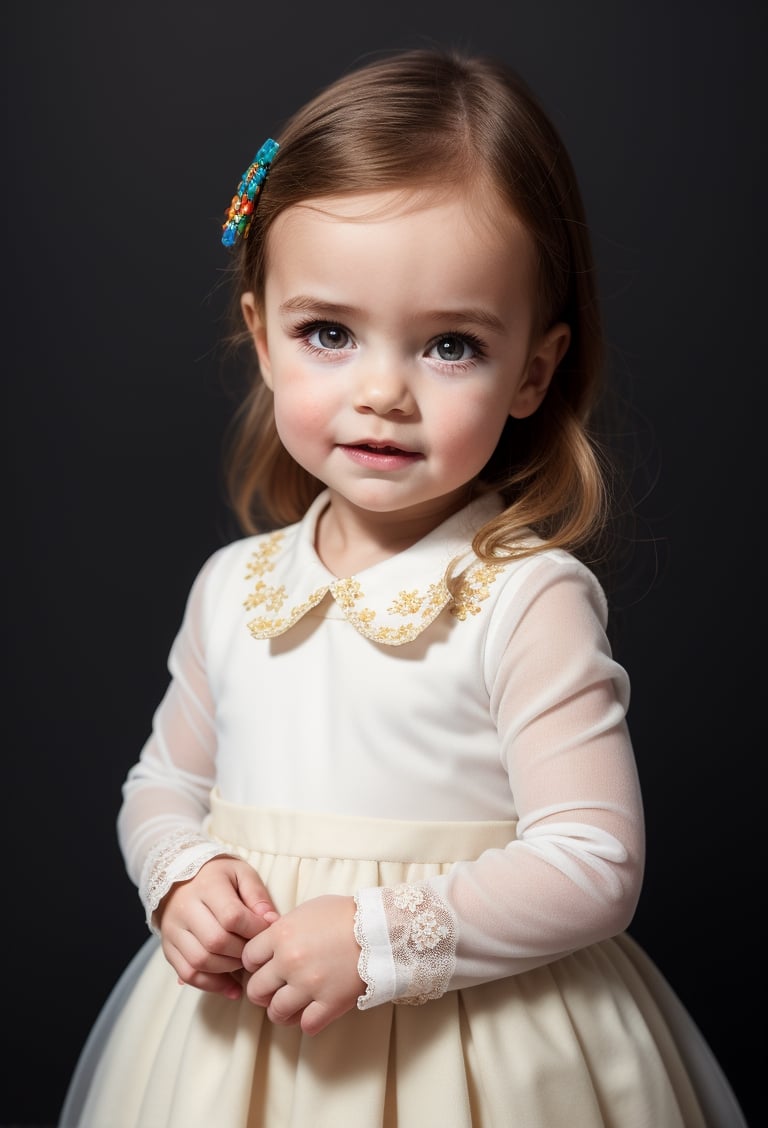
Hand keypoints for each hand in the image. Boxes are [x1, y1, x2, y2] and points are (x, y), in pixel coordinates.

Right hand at [158, 856, 278, 999]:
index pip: (232, 917)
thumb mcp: (241, 873)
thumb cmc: (218, 876)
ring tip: (243, 964)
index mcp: (207, 886)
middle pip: (216, 942)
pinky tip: (232, 987)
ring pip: (200, 961)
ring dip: (228, 969)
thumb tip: (270, 921)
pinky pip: (187, 974)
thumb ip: (257, 895)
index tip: (267, 931)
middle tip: (255, 950)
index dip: (254, 929)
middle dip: (242, 952)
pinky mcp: (168, 947)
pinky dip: (211, 985)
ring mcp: (173, 930)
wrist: (178, 875)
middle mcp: (185, 908)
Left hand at [242, 895, 365, 1034]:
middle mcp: (289, 961)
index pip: (248, 958)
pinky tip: (312, 1012)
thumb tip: (270, 943)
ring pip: (276, 1012)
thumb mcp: (307, 910)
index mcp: (281, 934)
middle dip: (261, 991)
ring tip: (289, 1006)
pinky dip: (307, 1022)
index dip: (253, 964)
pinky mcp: (330, 1003)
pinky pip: (306, 1026)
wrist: (380, 928)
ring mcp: (309, 985)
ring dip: (280, 1011)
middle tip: (272, 990)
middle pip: (256, 989)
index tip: (263, 967)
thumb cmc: (344, 914)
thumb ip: (283, 928)